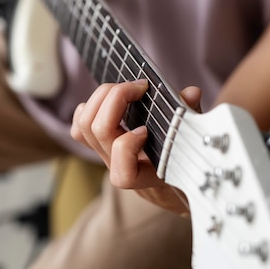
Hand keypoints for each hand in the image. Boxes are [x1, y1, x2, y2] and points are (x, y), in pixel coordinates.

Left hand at [71, 80, 201, 213]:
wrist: (164, 182)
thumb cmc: (180, 159)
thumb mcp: (191, 142)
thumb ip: (191, 119)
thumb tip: (191, 93)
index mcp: (144, 176)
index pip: (122, 174)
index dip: (128, 146)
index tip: (145, 130)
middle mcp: (118, 167)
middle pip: (99, 132)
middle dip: (116, 99)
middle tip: (139, 87)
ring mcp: (104, 156)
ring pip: (85, 125)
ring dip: (102, 97)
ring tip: (126, 88)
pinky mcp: (95, 145)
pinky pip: (77, 129)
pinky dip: (86, 109)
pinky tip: (105, 100)